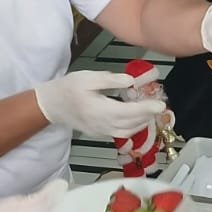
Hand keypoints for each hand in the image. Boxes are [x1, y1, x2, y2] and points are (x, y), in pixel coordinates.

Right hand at [34, 70, 165, 135]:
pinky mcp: (99, 133)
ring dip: (142, 123)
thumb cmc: (68, 88)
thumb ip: (111, 80)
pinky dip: (132, 127)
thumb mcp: (88, 78)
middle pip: (131, 124)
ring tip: (151, 111)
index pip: (128, 112)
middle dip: (148, 116)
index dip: (146, 109)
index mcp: (99, 109)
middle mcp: (101, 124)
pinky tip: (137, 117)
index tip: (161, 104)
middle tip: (160, 105)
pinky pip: (120, 133)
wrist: (51, 104)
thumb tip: (131, 81)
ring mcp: (100, 131)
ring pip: (127, 131)